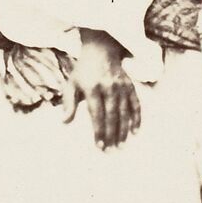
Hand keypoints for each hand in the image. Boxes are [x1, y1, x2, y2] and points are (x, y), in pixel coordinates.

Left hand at [63, 32, 140, 149]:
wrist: (101, 50)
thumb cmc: (83, 72)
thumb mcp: (71, 84)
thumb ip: (68, 103)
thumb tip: (64, 122)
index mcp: (92, 88)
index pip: (96, 114)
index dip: (99, 131)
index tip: (99, 146)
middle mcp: (108, 87)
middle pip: (112, 115)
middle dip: (112, 135)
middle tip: (112, 151)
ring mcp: (121, 86)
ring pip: (124, 112)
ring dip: (124, 130)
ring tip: (122, 146)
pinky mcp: (130, 85)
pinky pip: (136, 104)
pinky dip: (137, 118)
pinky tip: (136, 132)